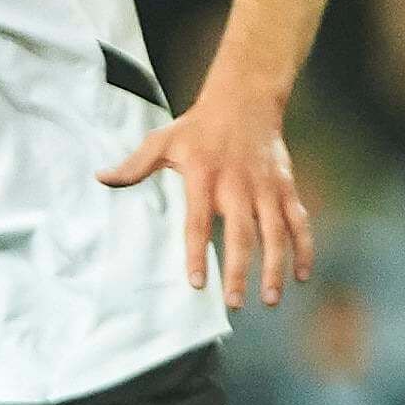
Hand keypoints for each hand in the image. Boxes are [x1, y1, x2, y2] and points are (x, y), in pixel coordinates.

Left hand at [98, 87, 313, 307]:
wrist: (243, 101)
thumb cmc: (197, 127)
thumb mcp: (162, 140)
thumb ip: (134, 165)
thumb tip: (101, 178)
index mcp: (203, 177)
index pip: (197, 222)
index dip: (197, 253)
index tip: (196, 283)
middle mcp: (237, 186)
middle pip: (241, 235)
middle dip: (238, 271)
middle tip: (233, 303)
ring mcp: (266, 188)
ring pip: (275, 233)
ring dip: (274, 268)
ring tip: (269, 299)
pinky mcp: (287, 188)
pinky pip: (300, 222)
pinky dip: (304, 249)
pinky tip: (301, 276)